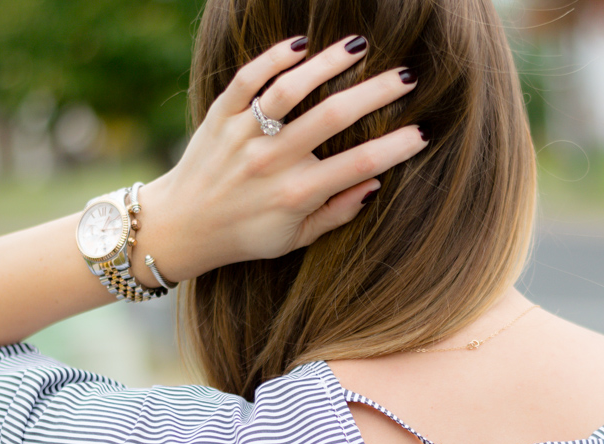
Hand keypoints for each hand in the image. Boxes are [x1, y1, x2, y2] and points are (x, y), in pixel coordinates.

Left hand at [138, 34, 427, 281]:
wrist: (181, 226)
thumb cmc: (247, 234)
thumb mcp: (296, 238)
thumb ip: (337, 213)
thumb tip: (375, 183)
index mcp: (296, 195)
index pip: (358, 164)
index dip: (396, 147)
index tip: (422, 132)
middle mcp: (271, 161)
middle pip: (333, 117)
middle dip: (376, 92)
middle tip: (407, 76)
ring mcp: (243, 135)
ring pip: (291, 88)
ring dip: (329, 63)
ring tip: (359, 47)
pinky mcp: (220, 115)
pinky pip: (248, 79)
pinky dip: (274, 58)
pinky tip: (302, 45)